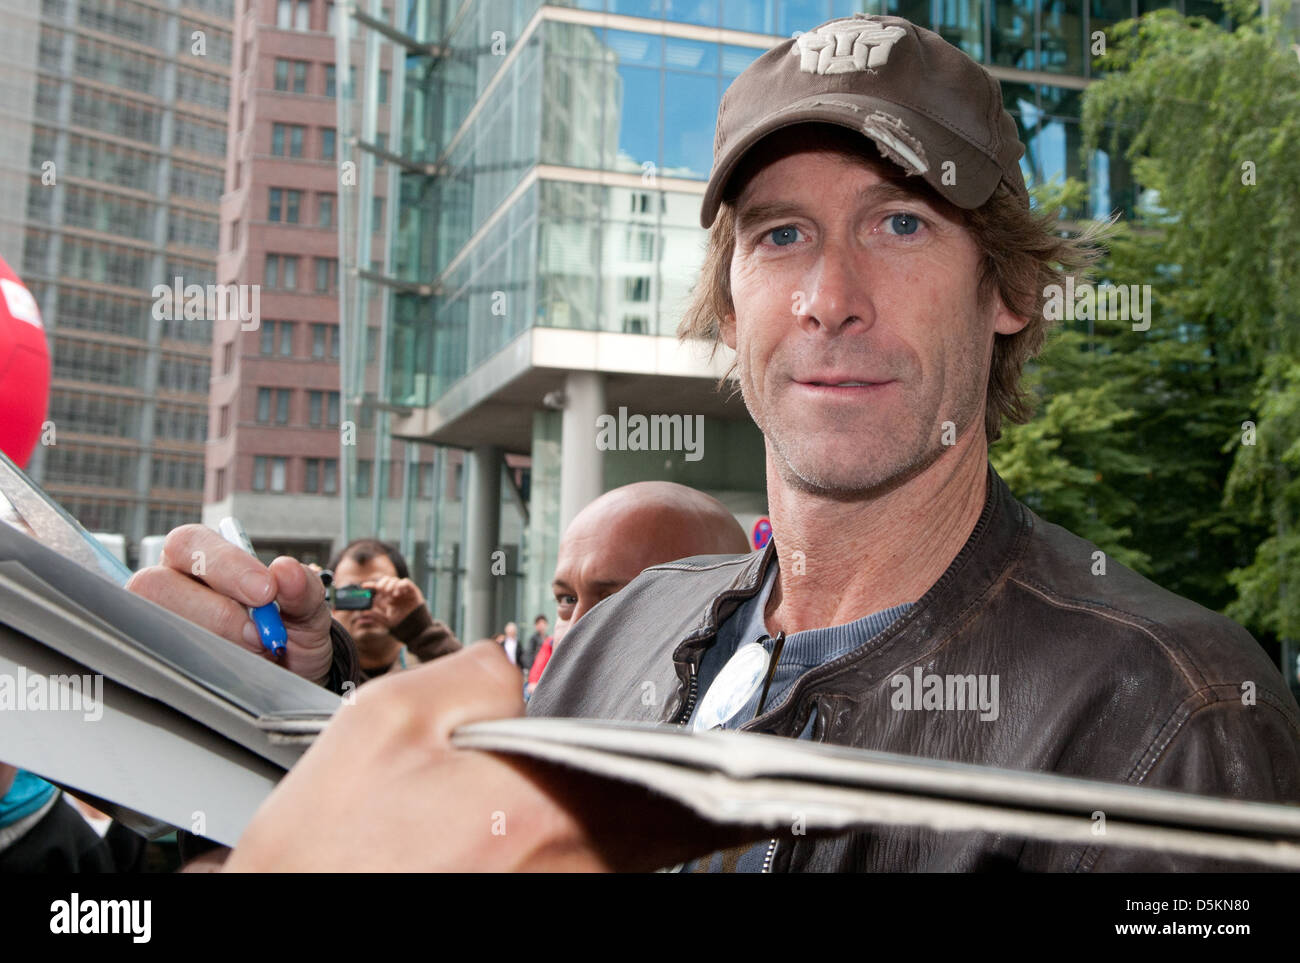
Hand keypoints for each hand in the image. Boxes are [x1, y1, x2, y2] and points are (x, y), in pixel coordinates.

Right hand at [125, 524, 333, 684]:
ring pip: (159, 627)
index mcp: (199, 558)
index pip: (189, 543)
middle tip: (258, 634)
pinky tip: (234, 669)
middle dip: (216, 612)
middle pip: (158, 584)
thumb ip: (303, 589)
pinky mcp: (160, 660)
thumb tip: (287, 570)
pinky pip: (165, 664)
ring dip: (213, 642)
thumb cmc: (289, 631)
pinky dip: (206, 668)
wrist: (292, 678)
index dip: (224, 564)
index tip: (266, 591)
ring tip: (253, 652)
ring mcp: (159, 624)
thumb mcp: (307, 609)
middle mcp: (169, 585)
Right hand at [225, 643, 756, 870]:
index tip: (771, 772)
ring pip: (626, 861)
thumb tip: (519, 667)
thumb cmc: (323, 845)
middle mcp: (564, 875)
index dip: (729, 779)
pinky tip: (559, 832)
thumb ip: (474, 672)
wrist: (284, 914)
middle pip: (662, 835)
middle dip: (678, 798)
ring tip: (618, 791)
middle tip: (699, 773)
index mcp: (542, 814)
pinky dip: (594, 853)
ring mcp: (554, 907)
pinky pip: (589, 881)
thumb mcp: (386, 720)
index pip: (679, 796)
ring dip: (632, 824)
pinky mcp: (539, 917)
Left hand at [361, 574, 424, 627]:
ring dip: (391, 585)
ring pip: (395, 580)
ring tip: (392, 595)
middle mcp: (395, 593)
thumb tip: (364, 611)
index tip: (364, 586)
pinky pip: (406, 582)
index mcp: (388, 598)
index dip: (371, 585)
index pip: (379, 588)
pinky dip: (401, 585)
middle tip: (380, 589)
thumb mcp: (386, 621)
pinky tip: (398, 593)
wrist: (415, 628)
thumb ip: (376, 616)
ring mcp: (404, 591)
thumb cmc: (401, 624)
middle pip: (386, 580)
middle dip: (382, 583)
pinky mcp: (413, 591)